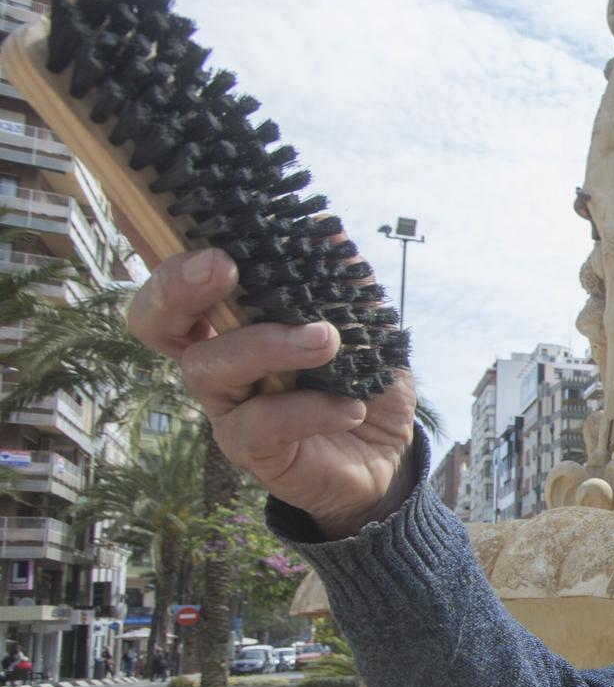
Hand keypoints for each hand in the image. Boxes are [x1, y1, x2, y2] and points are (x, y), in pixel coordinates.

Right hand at [127, 247, 418, 537]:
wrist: (386, 454)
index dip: (173, 258)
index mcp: (235, 321)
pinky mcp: (250, 450)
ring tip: (327, 340)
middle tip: (223, 268)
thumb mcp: (364, 324)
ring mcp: (227, 408)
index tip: (211, 236)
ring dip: (268, 345)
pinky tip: (351, 407)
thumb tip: (329, 232)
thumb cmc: (360, 379)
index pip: (179, 282)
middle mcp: (216, 361)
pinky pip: (261, 425)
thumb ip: (344, 282)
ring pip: (209, 369)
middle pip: (155, 322)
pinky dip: (310, 409)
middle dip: (178, 288)